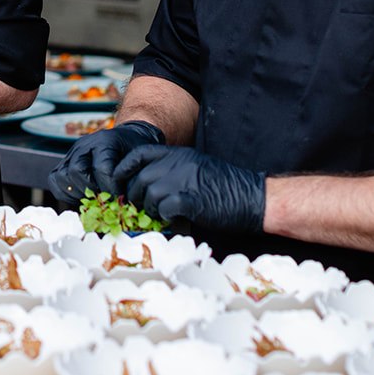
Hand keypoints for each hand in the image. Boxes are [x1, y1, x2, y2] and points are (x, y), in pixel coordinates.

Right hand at [49, 120, 165, 201]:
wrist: (128, 137)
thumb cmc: (136, 151)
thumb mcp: (141, 160)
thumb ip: (132, 178)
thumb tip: (123, 204)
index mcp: (105, 141)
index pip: (102, 169)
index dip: (111, 189)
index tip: (121, 199)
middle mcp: (84, 145)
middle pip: (77, 171)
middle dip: (92, 191)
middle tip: (105, 200)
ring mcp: (72, 153)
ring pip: (62, 176)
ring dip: (77, 193)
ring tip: (93, 199)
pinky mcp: (65, 162)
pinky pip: (55, 180)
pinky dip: (66, 193)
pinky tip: (82, 197)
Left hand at [119, 145, 266, 233]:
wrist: (254, 197)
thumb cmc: (228, 186)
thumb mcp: (197, 167)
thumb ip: (173, 170)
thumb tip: (148, 185)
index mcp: (178, 154)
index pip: (138, 154)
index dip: (123, 168)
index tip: (119, 182)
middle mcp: (177, 164)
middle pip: (139, 178)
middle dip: (136, 196)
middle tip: (145, 209)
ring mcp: (184, 181)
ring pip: (149, 195)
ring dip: (152, 210)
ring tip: (165, 215)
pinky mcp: (191, 200)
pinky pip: (165, 209)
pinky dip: (167, 218)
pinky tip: (177, 220)